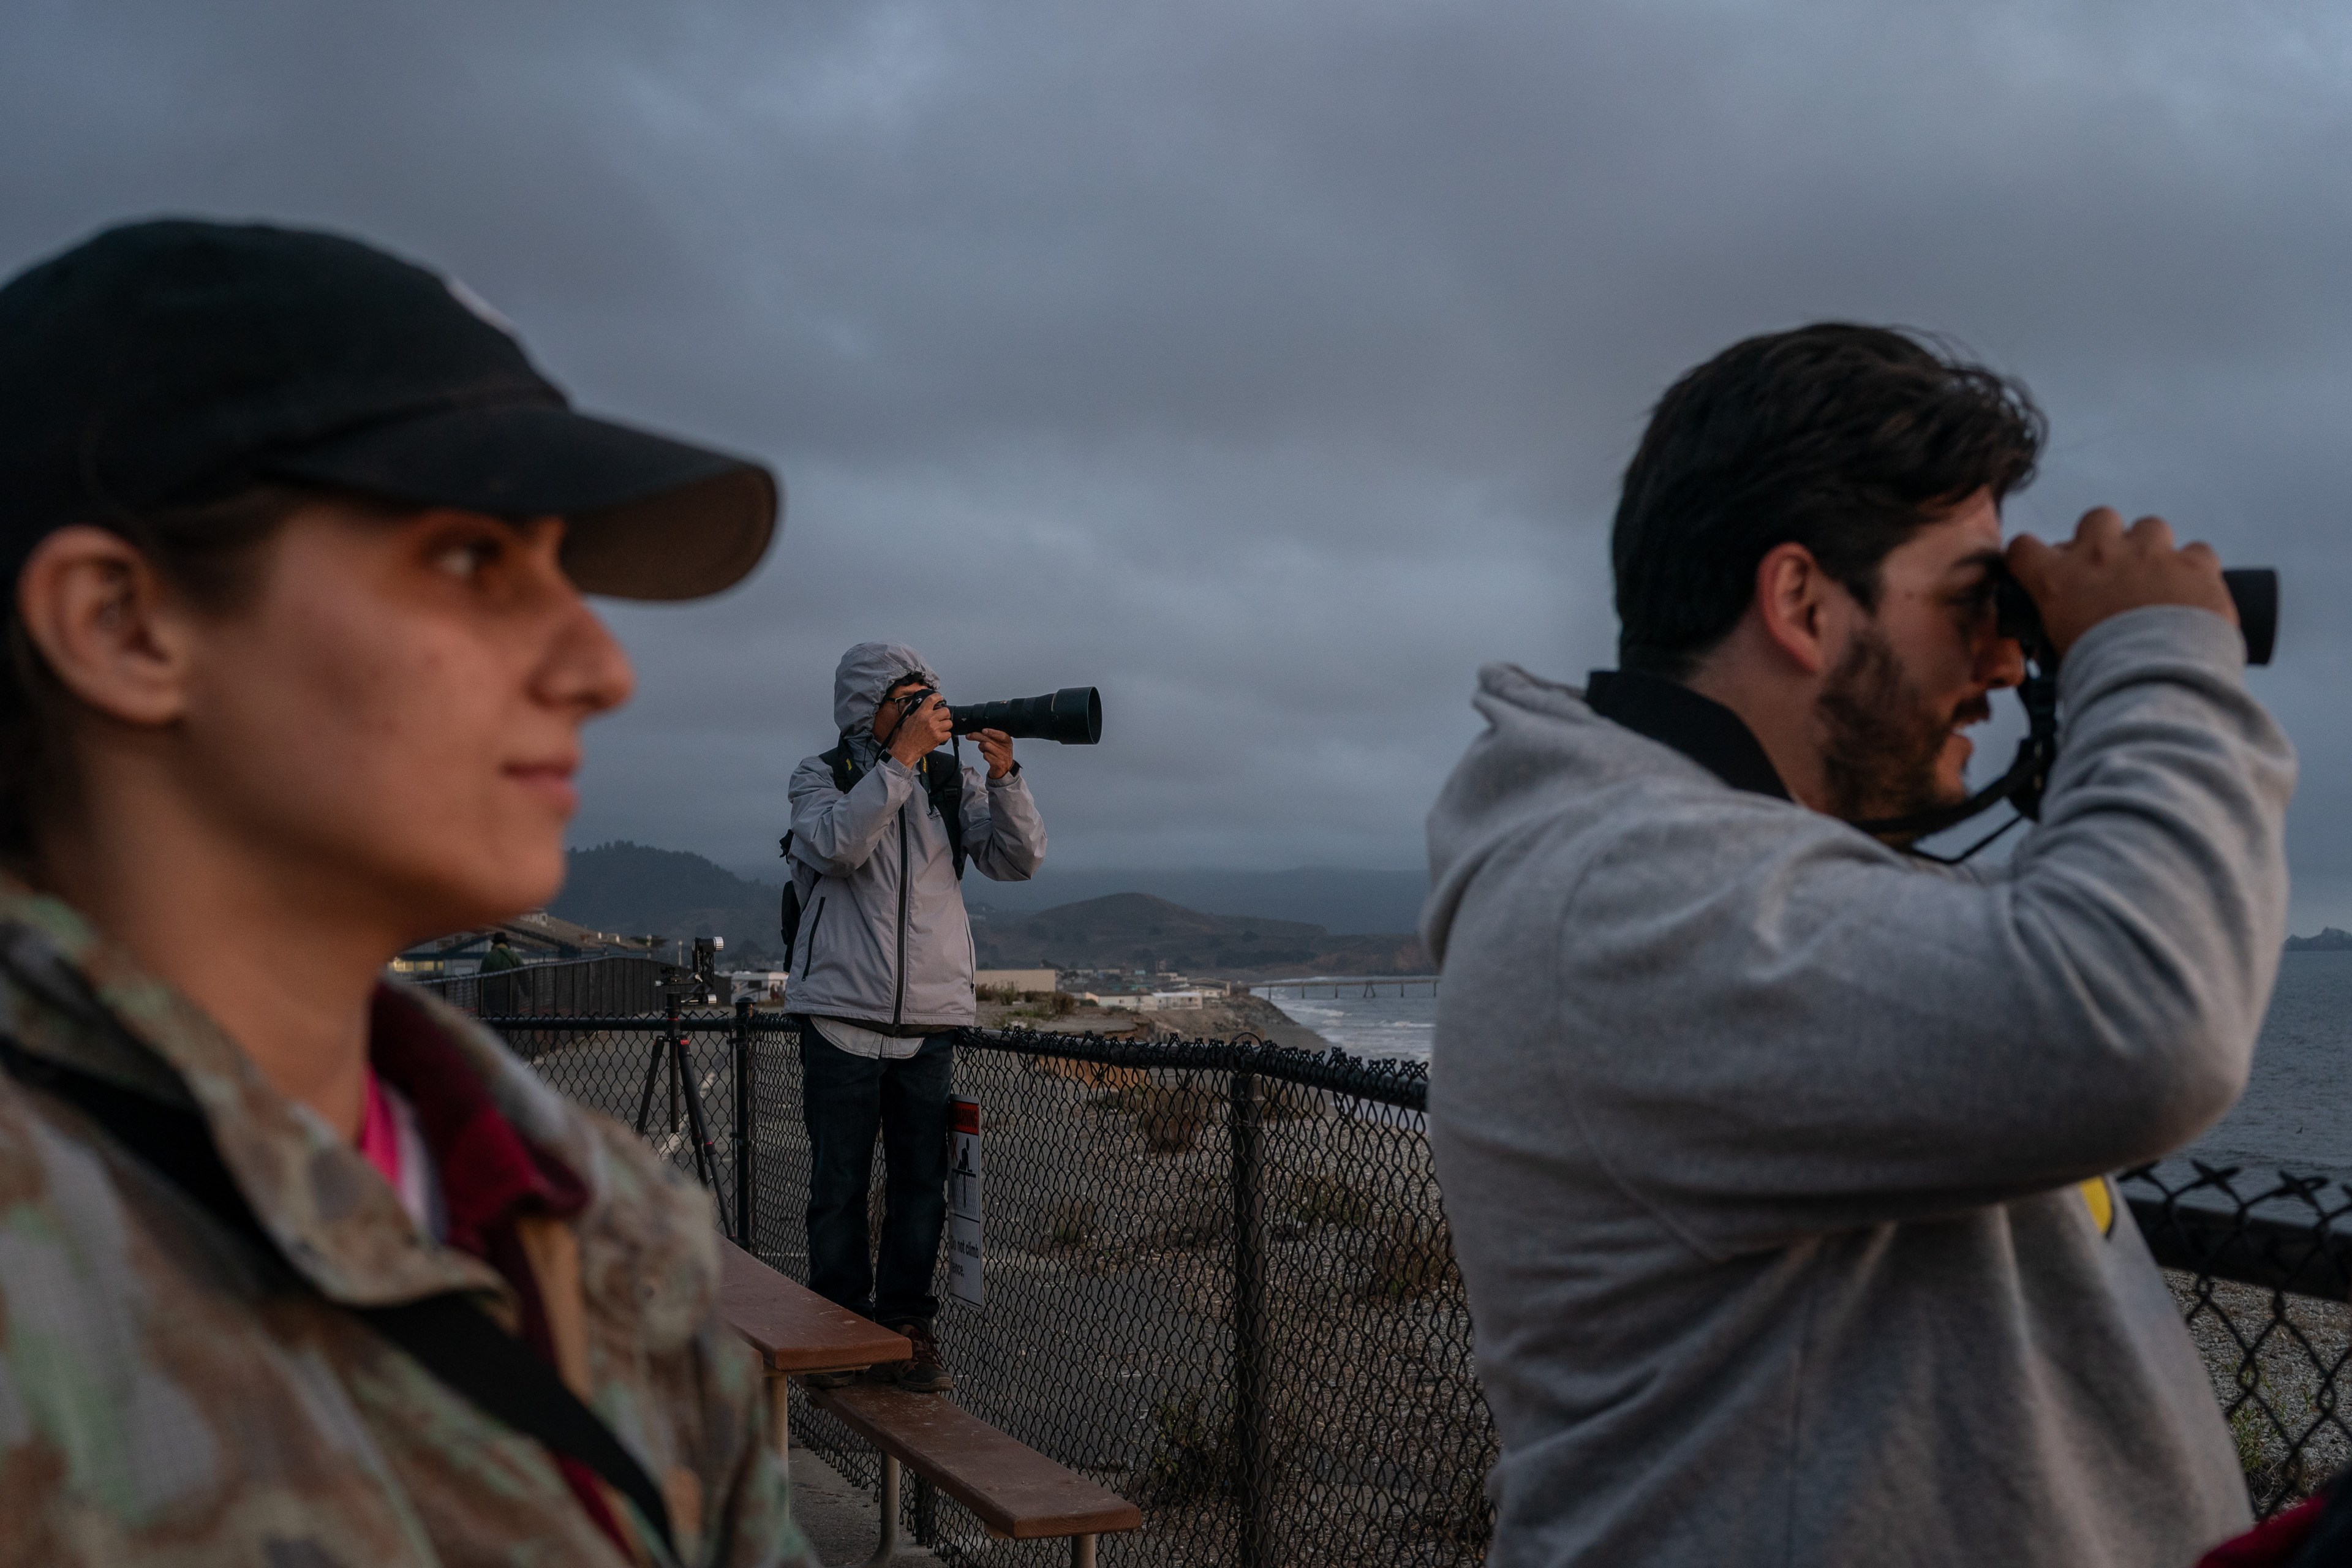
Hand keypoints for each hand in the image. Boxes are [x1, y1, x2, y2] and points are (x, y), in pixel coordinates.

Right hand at [885, 691, 953, 766]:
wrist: (905, 750)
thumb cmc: (904, 736)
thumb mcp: (905, 719)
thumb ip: (911, 709)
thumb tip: (916, 703)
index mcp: (921, 713)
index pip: (932, 699)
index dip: (938, 697)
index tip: (940, 698)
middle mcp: (929, 719)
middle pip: (946, 711)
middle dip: (944, 714)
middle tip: (941, 717)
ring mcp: (935, 729)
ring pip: (949, 723)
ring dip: (946, 725)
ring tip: (940, 727)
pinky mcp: (938, 738)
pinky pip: (949, 734)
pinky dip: (946, 735)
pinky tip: (939, 735)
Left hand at [973, 728, 1013, 779]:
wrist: (1004, 770)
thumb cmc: (1000, 755)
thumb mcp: (999, 744)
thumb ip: (992, 737)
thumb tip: (979, 732)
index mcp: (1007, 741)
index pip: (1001, 735)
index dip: (992, 732)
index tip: (983, 731)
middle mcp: (1006, 748)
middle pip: (989, 739)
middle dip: (976, 736)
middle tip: (969, 736)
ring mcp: (1002, 756)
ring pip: (986, 746)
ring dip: (981, 748)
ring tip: (985, 750)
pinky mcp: (998, 763)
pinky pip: (986, 755)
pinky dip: (984, 755)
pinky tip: (988, 757)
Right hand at [2005, 508, 2235, 656]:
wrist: (2157, 681)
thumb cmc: (2102, 676)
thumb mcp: (2061, 653)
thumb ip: (2059, 632)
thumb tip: (2056, 642)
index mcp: (2058, 579)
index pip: (2024, 548)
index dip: (2032, 556)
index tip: (2042, 568)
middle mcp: (2101, 556)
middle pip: (2097, 518)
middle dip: (2105, 538)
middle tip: (2112, 570)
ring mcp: (2151, 554)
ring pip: (2150, 526)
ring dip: (2152, 548)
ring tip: (2158, 580)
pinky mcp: (2195, 564)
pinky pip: (2197, 552)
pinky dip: (2195, 569)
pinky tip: (2193, 592)